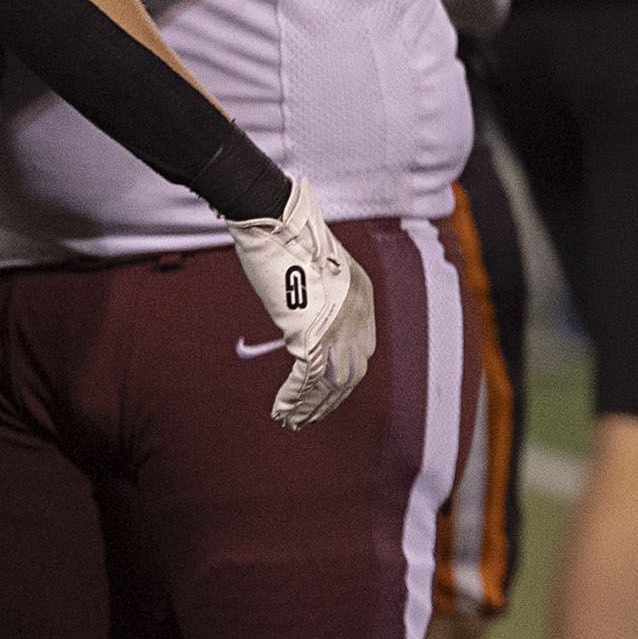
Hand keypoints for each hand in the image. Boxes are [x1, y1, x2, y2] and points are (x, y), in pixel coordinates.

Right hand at [228, 174, 376, 427]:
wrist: (273, 217)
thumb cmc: (287, 237)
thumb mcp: (317, 270)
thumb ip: (321, 298)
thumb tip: (308, 321)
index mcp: (363, 295)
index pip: (363, 349)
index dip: (345, 376)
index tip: (328, 392)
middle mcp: (358, 311)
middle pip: (353, 371)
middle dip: (332, 398)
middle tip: (310, 415)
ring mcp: (336, 323)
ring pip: (331, 382)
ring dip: (312, 406)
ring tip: (293, 421)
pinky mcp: (310, 330)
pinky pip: (305, 380)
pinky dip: (293, 400)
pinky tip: (281, 412)